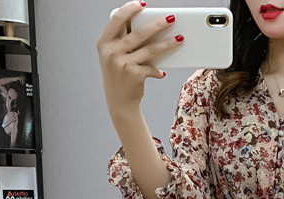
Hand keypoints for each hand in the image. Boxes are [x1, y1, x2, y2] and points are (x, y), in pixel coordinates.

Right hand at [97, 2, 182, 117]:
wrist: (119, 103)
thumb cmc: (118, 77)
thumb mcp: (113, 56)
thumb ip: (122, 42)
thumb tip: (148, 27)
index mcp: (103, 43)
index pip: (117, 19)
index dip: (130, 9)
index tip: (142, 4)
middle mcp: (111, 52)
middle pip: (138, 32)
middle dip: (158, 24)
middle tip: (171, 18)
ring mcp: (122, 63)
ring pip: (150, 49)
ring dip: (167, 43)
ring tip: (180, 38)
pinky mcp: (134, 74)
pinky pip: (151, 67)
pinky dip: (157, 70)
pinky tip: (161, 72)